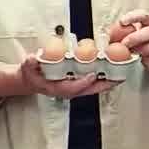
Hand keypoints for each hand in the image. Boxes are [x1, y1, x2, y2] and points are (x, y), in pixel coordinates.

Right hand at [3, 54, 120, 99]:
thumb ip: (30, 62)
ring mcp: (74, 88)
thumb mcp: (28, 66)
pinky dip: (103, 78)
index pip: (72, 88)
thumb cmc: (32, 74)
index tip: (92, 75)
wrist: (32, 80)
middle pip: (89, 90)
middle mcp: (68, 90)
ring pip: (94, 87)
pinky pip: (93, 83)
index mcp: (57, 88)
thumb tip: (33, 59)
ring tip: (121, 74)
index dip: (83, 83)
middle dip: (104, 85)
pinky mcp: (78, 84)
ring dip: (108, 81)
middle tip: (119, 78)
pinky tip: (113, 71)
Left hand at [114, 10, 148, 71]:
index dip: (133, 17)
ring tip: (136, 54)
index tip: (122, 22)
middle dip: (136, 37)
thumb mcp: (132, 38)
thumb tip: (107, 39)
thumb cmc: (144, 45)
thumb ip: (121, 37)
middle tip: (124, 44)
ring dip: (145, 49)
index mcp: (148, 25)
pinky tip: (145, 63)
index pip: (144, 16)